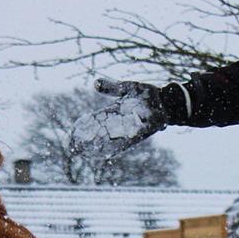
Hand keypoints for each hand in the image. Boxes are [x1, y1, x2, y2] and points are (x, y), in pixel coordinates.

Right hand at [69, 78, 183, 158]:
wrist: (165, 100)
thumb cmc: (147, 95)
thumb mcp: (126, 88)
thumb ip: (111, 87)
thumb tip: (95, 83)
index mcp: (114, 113)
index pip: (95, 121)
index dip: (84, 127)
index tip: (73, 133)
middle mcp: (119, 124)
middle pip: (99, 134)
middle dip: (86, 141)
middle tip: (74, 147)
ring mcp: (127, 130)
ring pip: (108, 141)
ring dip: (96, 147)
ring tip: (83, 152)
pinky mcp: (138, 134)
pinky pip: (124, 144)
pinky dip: (114, 148)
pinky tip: (104, 154)